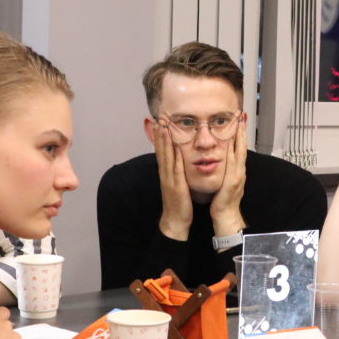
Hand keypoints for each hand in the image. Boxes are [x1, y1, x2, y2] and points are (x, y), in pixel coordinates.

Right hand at [154, 121, 192, 240]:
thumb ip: (176, 171)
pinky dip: (174, 158)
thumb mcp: (176, 183)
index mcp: (166, 173)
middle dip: (160, 134)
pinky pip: (175, 170)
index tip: (160, 122)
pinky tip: (176, 148)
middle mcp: (165, 174)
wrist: (175, 220)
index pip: (161, 150)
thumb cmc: (178, 202)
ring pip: (166, 157)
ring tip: (164, 127)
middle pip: (161, 150)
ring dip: (164, 142)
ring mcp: (169, 180)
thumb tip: (178, 158)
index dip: (160, 136)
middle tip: (159, 118)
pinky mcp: (176, 186)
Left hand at [211, 115, 246, 238]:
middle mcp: (240, 172)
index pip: (240, 149)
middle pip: (243, 148)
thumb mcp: (227, 182)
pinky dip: (231, 154)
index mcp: (238, 171)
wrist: (226, 217)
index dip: (241, 135)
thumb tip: (224, 161)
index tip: (240, 122)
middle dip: (242, 132)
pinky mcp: (232, 183)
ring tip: (238, 125)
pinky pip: (232, 165)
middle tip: (241, 117)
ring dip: (239, 139)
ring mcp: (237, 177)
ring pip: (239, 154)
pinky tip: (228, 145)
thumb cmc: (224, 201)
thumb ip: (227, 171)